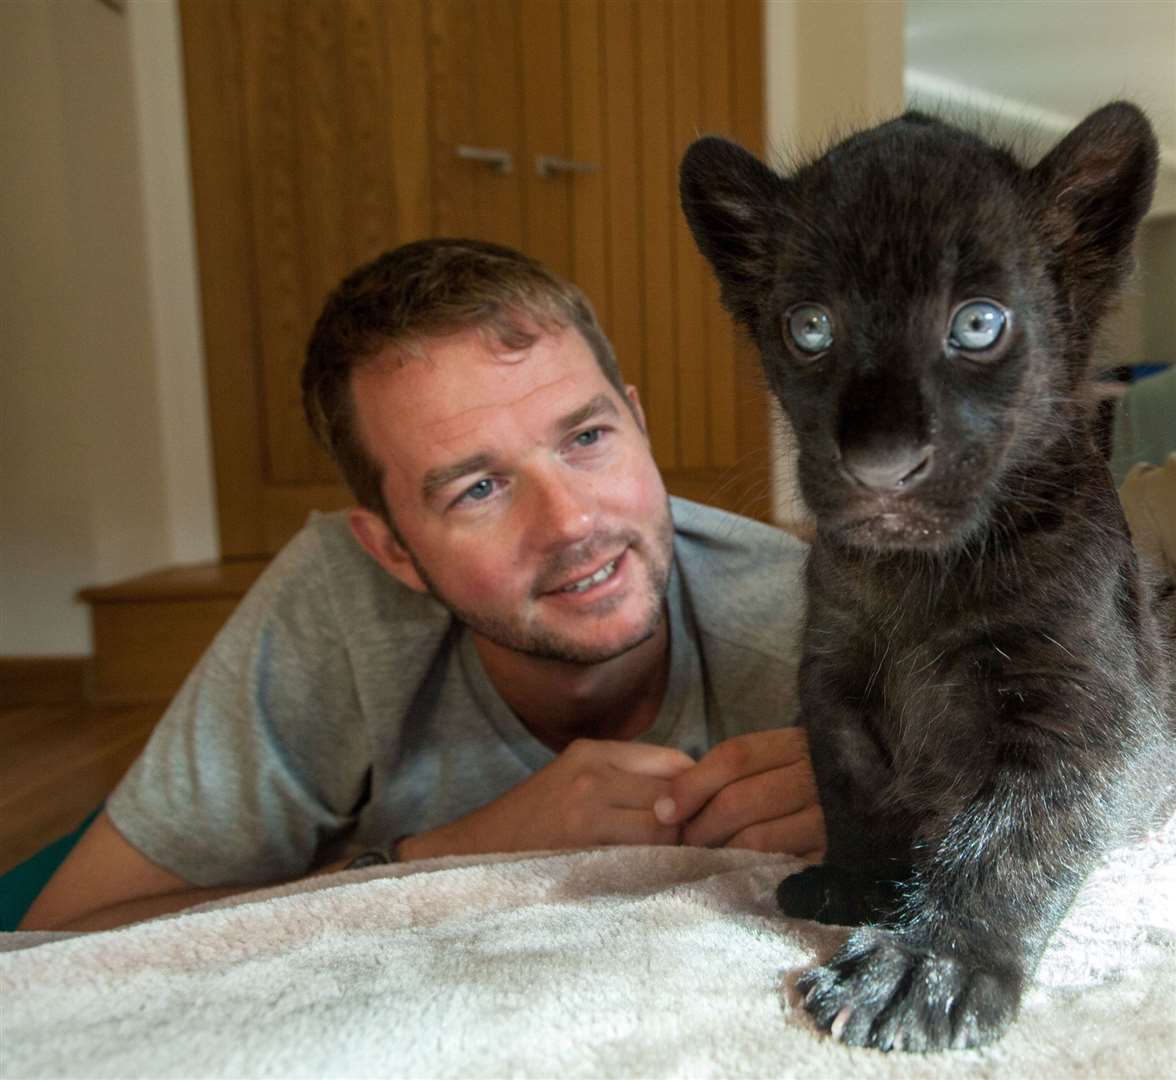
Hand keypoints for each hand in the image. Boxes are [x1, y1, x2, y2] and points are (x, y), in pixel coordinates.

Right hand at [401, 739, 693, 858]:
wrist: (473, 855)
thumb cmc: (531, 823)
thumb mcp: (574, 781)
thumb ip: (627, 780)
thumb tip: (693, 797)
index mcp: (593, 753)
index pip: (676, 762)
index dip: (695, 792)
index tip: (697, 818)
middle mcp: (592, 774)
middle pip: (675, 795)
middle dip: (689, 825)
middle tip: (691, 849)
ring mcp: (586, 812)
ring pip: (664, 829)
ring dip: (673, 851)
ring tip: (669, 867)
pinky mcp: (581, 850)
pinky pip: (641, 858)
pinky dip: (652, 870)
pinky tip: (646, 881)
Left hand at [653, 728, 824, 860]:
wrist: (891, 802)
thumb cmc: (817, 778)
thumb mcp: (785, 758)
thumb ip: (738, 770)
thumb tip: (670, 803)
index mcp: (799, 744)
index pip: (734, 757)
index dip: (692, 784)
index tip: (663, 809)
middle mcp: (816, 777)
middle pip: (739, 800)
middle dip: (700, 826)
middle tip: (682, 842)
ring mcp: (831, 820)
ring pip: (756, 839)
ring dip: (721, 853)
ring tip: (705, 859)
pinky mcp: (838, 857)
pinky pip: (783, 870)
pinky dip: (753, 873)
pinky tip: (739, 875)